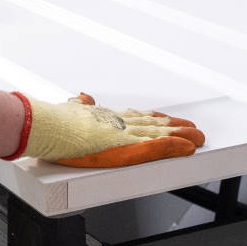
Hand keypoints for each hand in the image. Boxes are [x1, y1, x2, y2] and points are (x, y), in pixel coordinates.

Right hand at [21, 93, 203, 167]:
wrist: (48, 126)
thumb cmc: (52, 121)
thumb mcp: (67, 109)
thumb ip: (78, 105)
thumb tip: (83, 97)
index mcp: (104, 117)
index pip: (134, 117)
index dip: (151, 118)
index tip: (164, 118)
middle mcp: (119, 123)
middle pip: (152, 124)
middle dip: (173, 126)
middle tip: (191, 128)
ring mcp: (125, 135)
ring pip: (161, 134)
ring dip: (181, 136)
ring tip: (197, 137)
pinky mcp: (128, 147)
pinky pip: (158, 147)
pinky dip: (174, 148)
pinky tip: (187, 148)